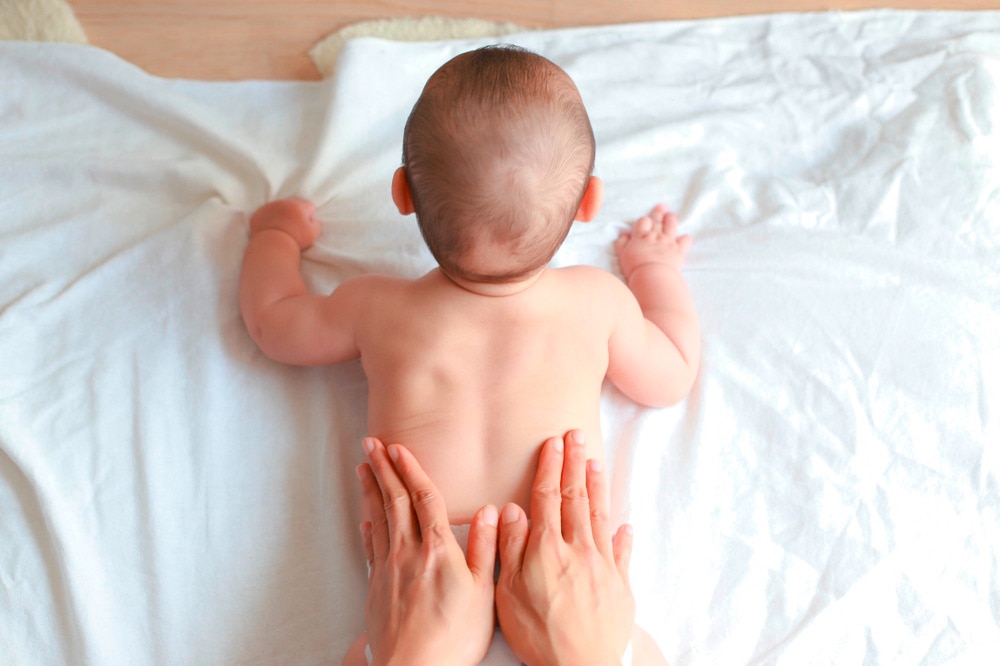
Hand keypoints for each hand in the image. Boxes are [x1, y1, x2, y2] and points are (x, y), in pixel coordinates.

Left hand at [249, 198, 320, 249]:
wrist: (272, 247)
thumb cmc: (295, 240)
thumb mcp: (313, 233)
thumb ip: (317, 224)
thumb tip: (313, 220)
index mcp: (298, 206)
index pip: (309, 206)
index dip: (310, 216)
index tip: (306, 225)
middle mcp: (283, 203)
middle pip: (293, 205)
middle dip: (295, 213)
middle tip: (294, 227)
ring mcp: (268, 208)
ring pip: (278, 208)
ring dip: (281, 215)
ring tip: (282, 228)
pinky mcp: (257, 215)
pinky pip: (265, 214)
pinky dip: (268, 219)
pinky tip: (270, 230)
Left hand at [357, 437, 498, 665]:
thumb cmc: (454, 637)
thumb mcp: (482, 592)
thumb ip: (485, 547)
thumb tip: (490, 511)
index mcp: (438, 549)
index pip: (423, 498)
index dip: (411, 469)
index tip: (398, 447)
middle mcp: (409, 552)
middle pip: (394, 500)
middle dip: (383, 469)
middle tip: (371, 443)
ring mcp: (388, 569)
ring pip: (379, 518)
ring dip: (371, 489)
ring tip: (362, 467)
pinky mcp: (376, 587)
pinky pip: (370, 548)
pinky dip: (368, 527)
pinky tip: (367, 518)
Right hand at [496, 430, 634, 665]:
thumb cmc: (539, 635)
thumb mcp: (508, 592)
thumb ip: (511, 547)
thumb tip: (512, 510)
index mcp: (546, 549)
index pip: (548, 497)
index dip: (549, 467)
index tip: (552, 442)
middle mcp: (578, 549)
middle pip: (576, 497)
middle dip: (574, 463)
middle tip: (576, 435)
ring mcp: (602, 566)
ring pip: (600, 516)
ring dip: (597, 486)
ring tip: (595, 462)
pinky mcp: (621, 586)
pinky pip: (623, 552)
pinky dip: (623, 535)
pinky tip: (625, 524)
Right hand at [614, 205, 690, 279]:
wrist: (652, 276)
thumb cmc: (635, 267)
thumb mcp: (622, 255)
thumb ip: (622, 244)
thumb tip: (624, 235)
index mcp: (641, 236)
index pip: (643, 221)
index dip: (644, 220)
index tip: (645, 220)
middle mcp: (656, 235)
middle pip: (658, 220)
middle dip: (659, 213)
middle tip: (661, 206)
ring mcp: (668, 242)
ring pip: (671, 226)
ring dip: (671, 220)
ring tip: (671, 215)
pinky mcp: (679, 250)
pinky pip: (685, 241)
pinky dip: (685, 239)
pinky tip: (685, 238)